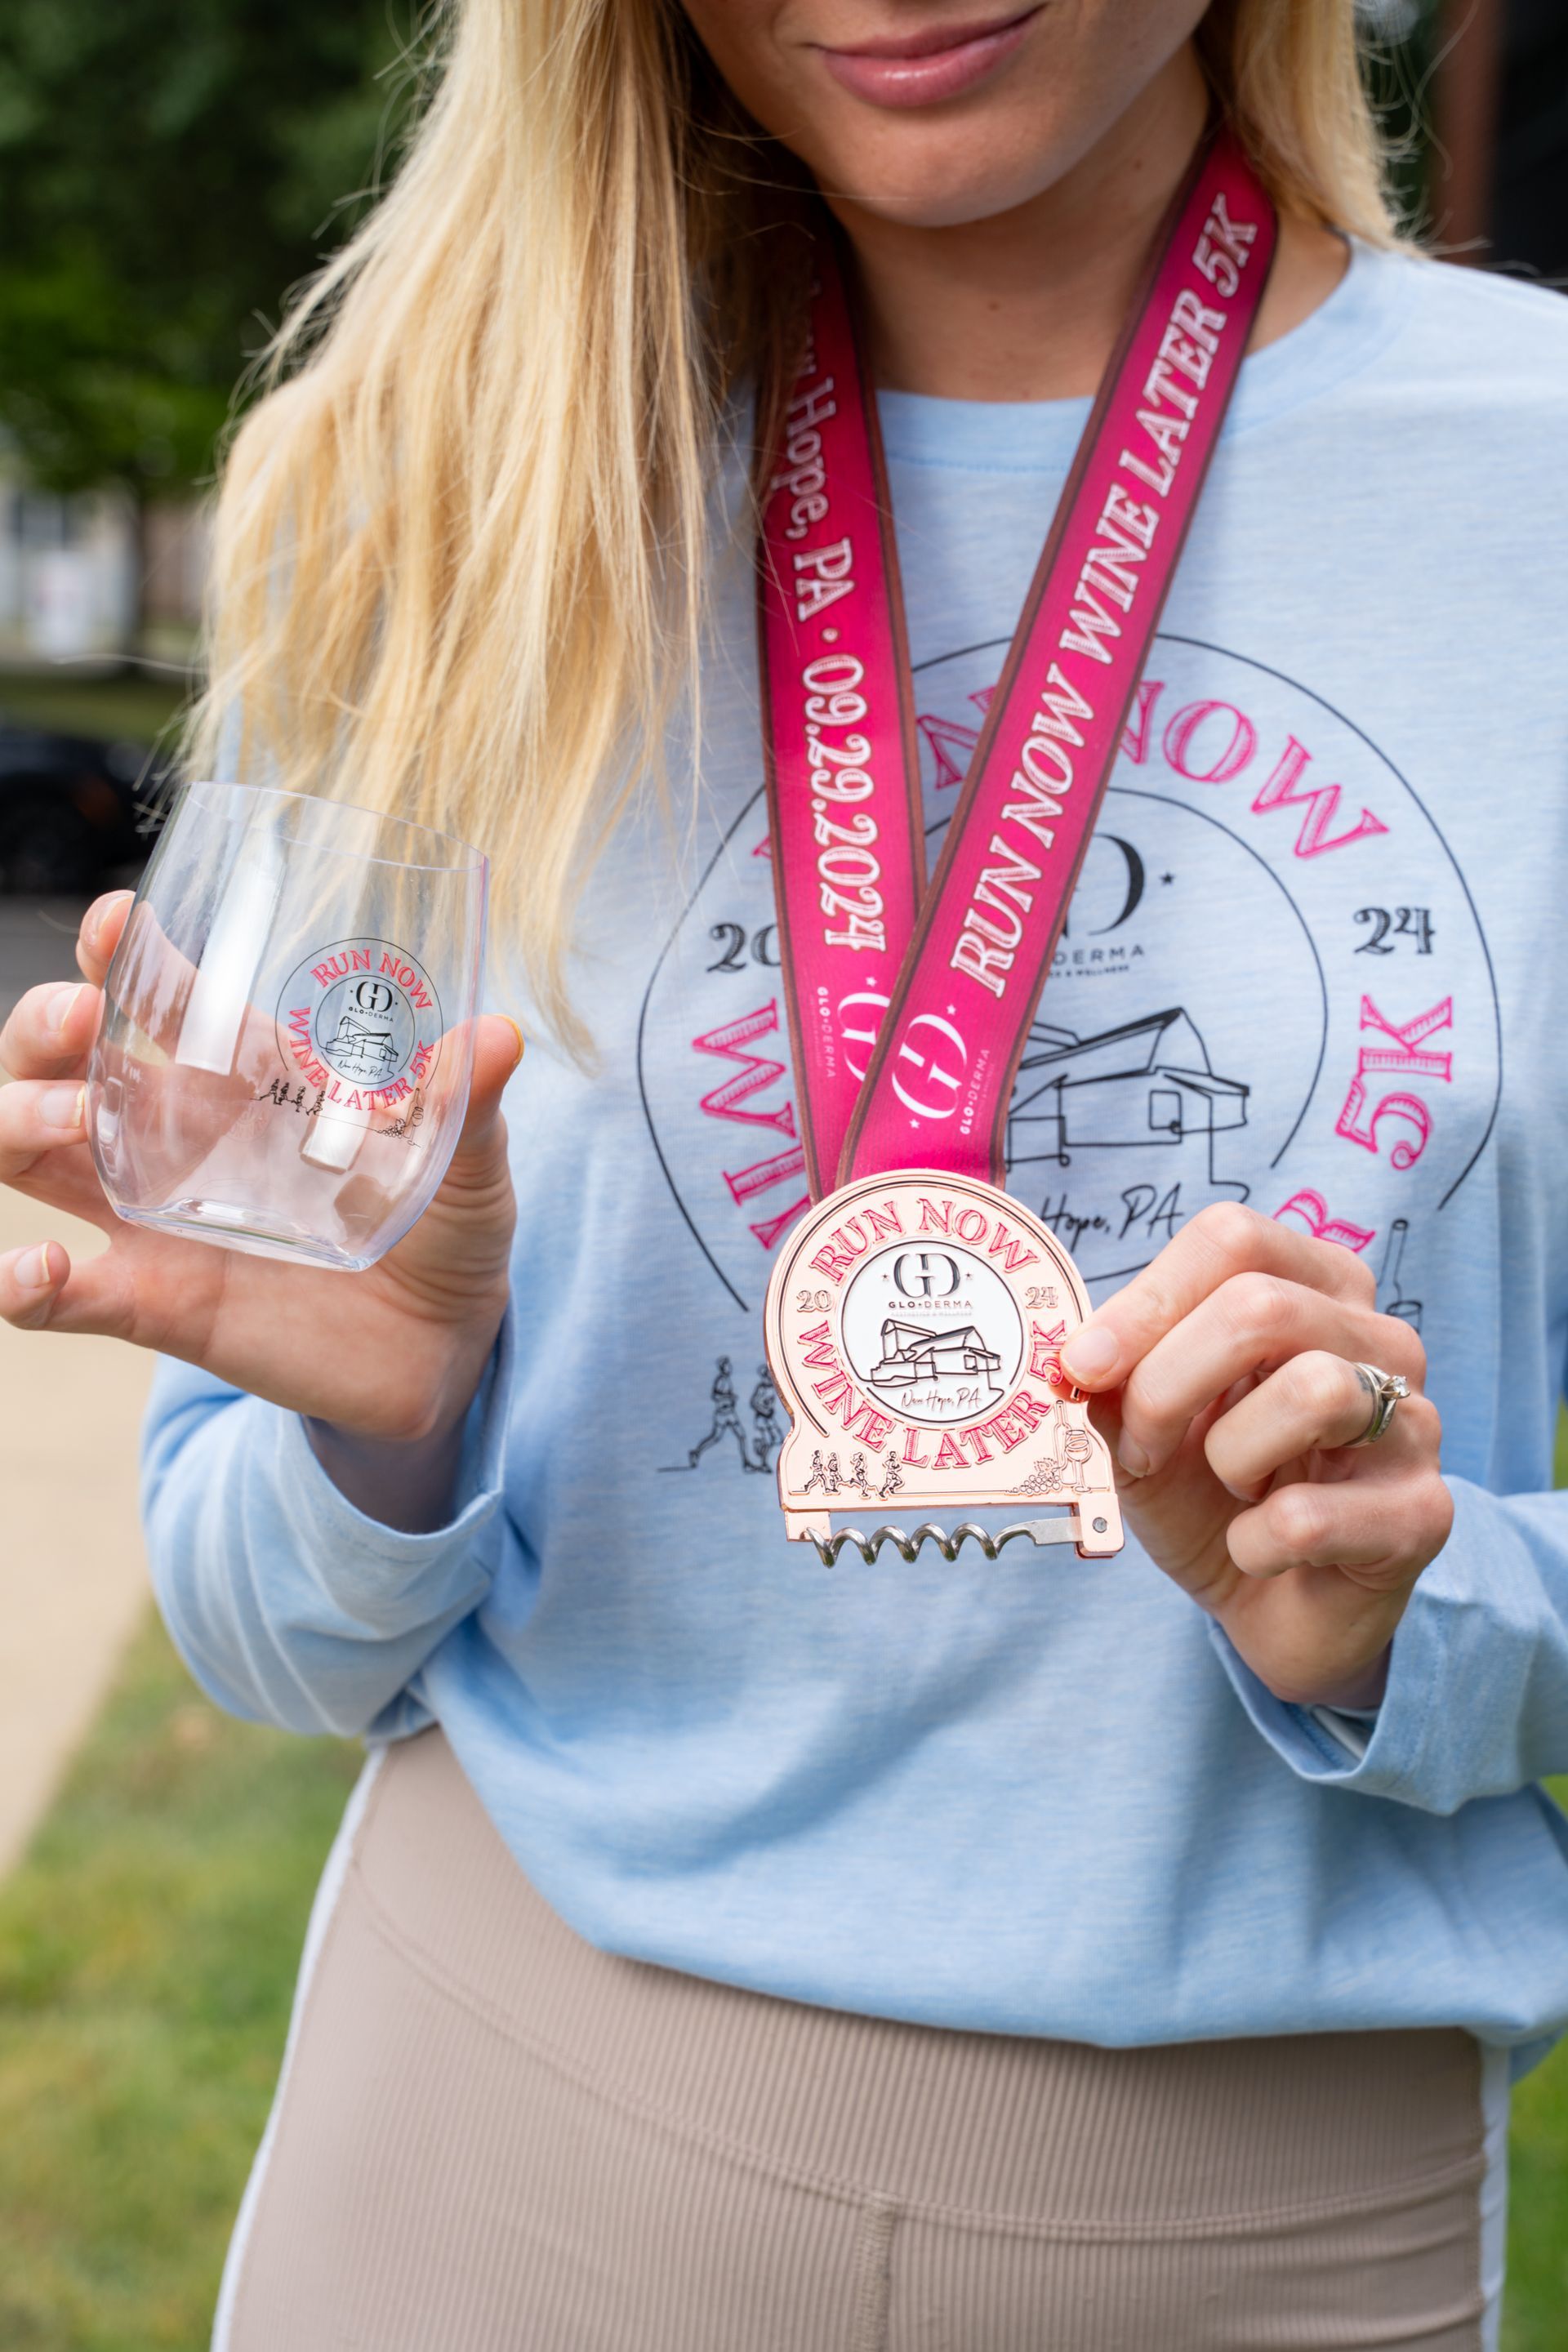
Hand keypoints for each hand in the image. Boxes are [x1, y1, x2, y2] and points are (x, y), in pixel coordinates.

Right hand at [0, 892, 521, 1520]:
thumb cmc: (446, 1226)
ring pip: (33, 1153)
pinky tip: (35, 1269)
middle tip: (83, 1019)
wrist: (447, 1345)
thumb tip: (498, 1034)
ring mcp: (156, 1217)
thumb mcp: (468, 1161)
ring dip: (21, 1122)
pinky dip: (24, 1281)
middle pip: (60, 1058)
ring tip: (68, 1120)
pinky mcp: (158, 1303)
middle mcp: (181, 1134)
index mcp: (245, 1076)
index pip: (154, 994)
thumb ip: (467, 1103)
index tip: (119, 922)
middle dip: (44, 1025)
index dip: (119, 951)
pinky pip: (64, 1294)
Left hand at [1058, 1204, 1450, 1711]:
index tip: (1083, 1366)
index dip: (1145, 1301)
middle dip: (1166, 1384)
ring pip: (1312, 1391)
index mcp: (1314, 1289)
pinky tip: (1258, 1551)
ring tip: (1229, 1489)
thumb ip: (1116, 1382)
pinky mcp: (1424, 1513)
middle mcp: (1381, 1340)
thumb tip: (1078, 1358)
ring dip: (1228, 1455)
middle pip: (1261, 1307)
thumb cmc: (1213, 1497)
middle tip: (1143, 1450)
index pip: (1233, 1240)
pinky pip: (1310, 1515)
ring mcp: (1416, 1423)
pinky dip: (1253, 1543)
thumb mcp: (1145, 1428)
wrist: (1278, 1611)